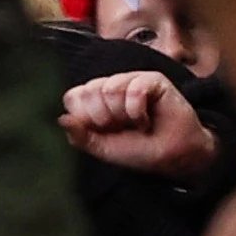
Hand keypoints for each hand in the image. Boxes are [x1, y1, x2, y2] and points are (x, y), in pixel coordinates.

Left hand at [61, 70, 217, 179]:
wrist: (173, 156)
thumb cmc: (140, 151)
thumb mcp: (104, 149)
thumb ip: (81, 136)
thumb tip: (62, 119)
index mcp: (95, 102)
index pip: (73, 97)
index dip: (85, 118)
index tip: (103, 131)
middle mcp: (110, 87)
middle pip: (89, 91)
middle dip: (105, 118)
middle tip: (123, 127)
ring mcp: (130, 81)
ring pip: (110, 88)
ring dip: (123, 115)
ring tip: (136, 123)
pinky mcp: (151, 80)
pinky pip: (133, 89)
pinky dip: (138, 111)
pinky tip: (147, 120)